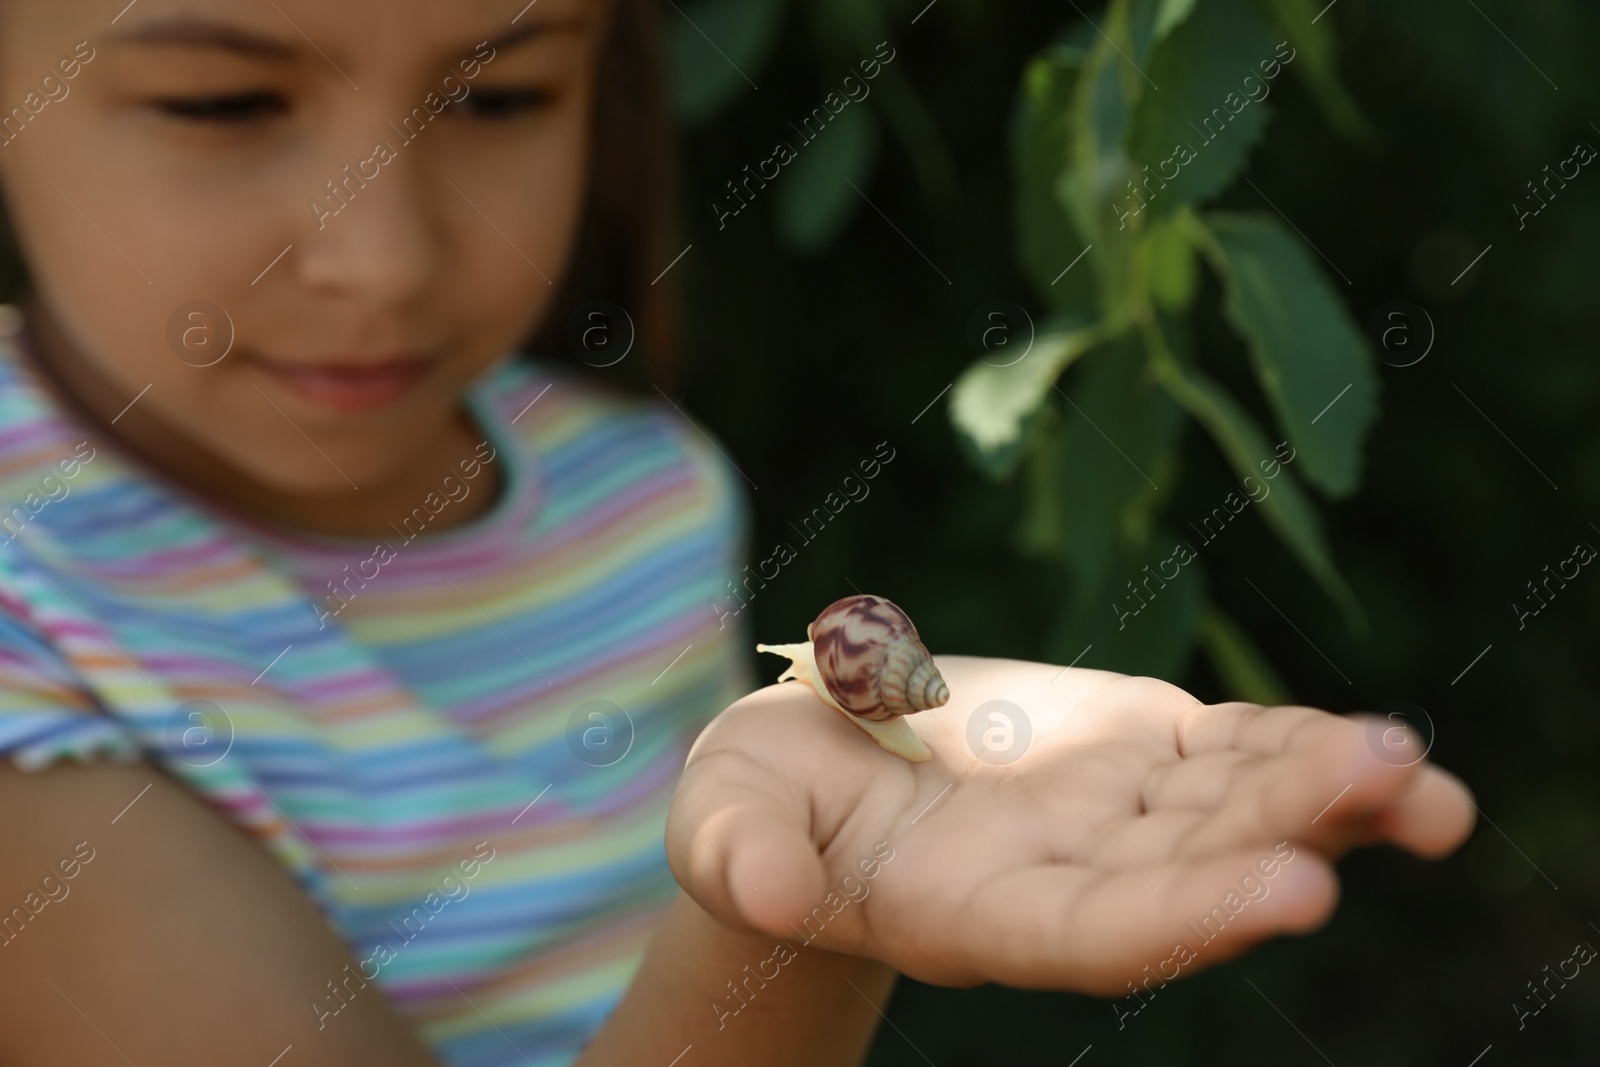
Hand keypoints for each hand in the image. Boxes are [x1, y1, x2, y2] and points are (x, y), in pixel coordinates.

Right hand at [665, 656, 1474, 994]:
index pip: (1089, 933)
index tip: (1293, 891)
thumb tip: (767, 890)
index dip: (1185, 913)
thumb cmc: (757, 806)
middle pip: (1190, 870)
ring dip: (1329, 799)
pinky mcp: (1133, 752)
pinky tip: (1388, 753)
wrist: (813, 776)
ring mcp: (1108, 815)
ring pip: (1232, 813)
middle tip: (1398, 792)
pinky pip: (1231, 755)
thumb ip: (745, 857)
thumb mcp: (727, 820)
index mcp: (969, 913)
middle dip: (1289, 835)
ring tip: (1420, 778)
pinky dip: (1302, 752)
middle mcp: (1063, 880)